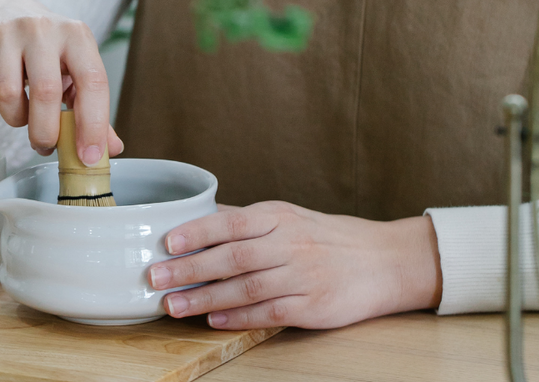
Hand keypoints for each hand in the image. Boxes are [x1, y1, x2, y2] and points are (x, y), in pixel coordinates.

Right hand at [0, 0, 123, 161]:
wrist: (4, 10)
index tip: (89, 158)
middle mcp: (43, 28)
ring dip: (15, 119)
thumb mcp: (74, 67)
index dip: (93, 124)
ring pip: (7, 95)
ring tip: (22, 112)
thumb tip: (111, 149)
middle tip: (45, 144)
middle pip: (46, 92)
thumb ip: (90, 107)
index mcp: (77, 35)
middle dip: (45, 132)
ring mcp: (6, 31)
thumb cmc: (46, 48)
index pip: (93, 81)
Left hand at [148, 202, 441, 329]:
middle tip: (156, 277)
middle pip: (232, 256)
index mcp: (280, 216)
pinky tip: (214, 320)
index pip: (232, 222)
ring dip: (205, 299)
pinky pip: (269, 313)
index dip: (197, 231)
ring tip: (174, 306)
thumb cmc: (326, 236)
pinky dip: (239, 317)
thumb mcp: (289, 217)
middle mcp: (289, 243)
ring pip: (246, 288)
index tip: (167, 242)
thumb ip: (247, 221)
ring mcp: (302, 276)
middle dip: (190, 268)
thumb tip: (202, 219)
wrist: (382, 259)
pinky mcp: (313, 307)